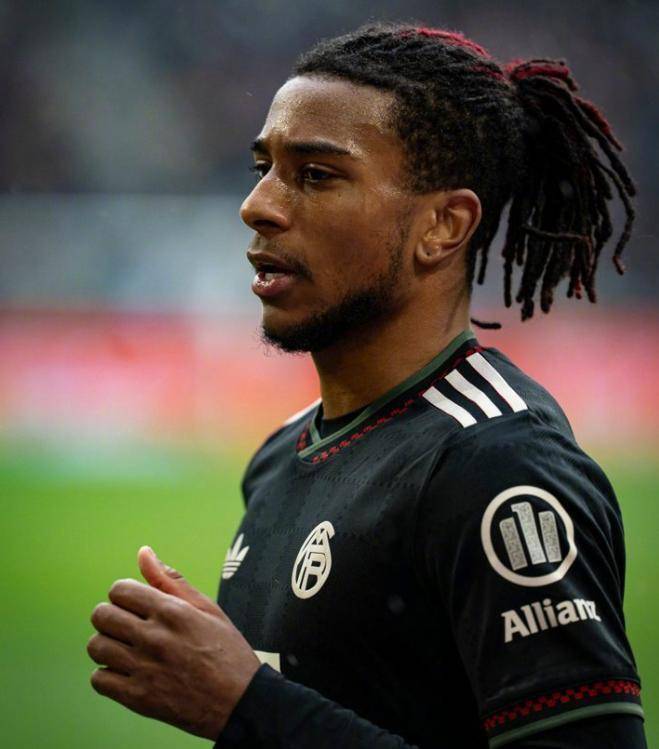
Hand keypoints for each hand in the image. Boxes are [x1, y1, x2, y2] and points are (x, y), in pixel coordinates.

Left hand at [87, 547, 260, 738]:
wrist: (241, 701)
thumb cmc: (226, 650)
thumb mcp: (206, 608)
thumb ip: (170, 580)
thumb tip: (143, 552)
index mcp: (171, 611)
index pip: (120, 590)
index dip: (124, 595)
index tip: (135, 605)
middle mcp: (154, 637)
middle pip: (102, 615)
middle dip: (111, 616)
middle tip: (128, 626)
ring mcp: (144, 669)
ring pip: (96, 647)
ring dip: (106, 644)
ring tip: (126, 648)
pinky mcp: (138, 698)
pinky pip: (99, 680)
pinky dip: (107, 675)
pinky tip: (126, 672)